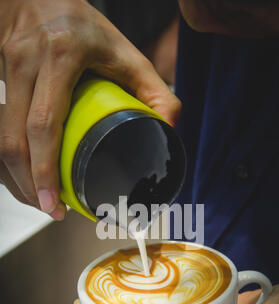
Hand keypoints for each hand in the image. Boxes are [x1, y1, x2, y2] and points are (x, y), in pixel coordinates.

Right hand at [0, 0, 179, 218]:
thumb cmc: (84, 26)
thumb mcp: (126, 52)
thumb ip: (155, 88)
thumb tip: (170, 127)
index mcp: (61, 55)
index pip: (44, 124)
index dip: (44, 169)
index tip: (54, 200)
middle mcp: (26, 62)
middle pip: (13, 139)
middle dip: (27, 184)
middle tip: (50, 209)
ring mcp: (6, 69)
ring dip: (15, 176)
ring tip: (38, 199)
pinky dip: (7, 159)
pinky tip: (22, 175)